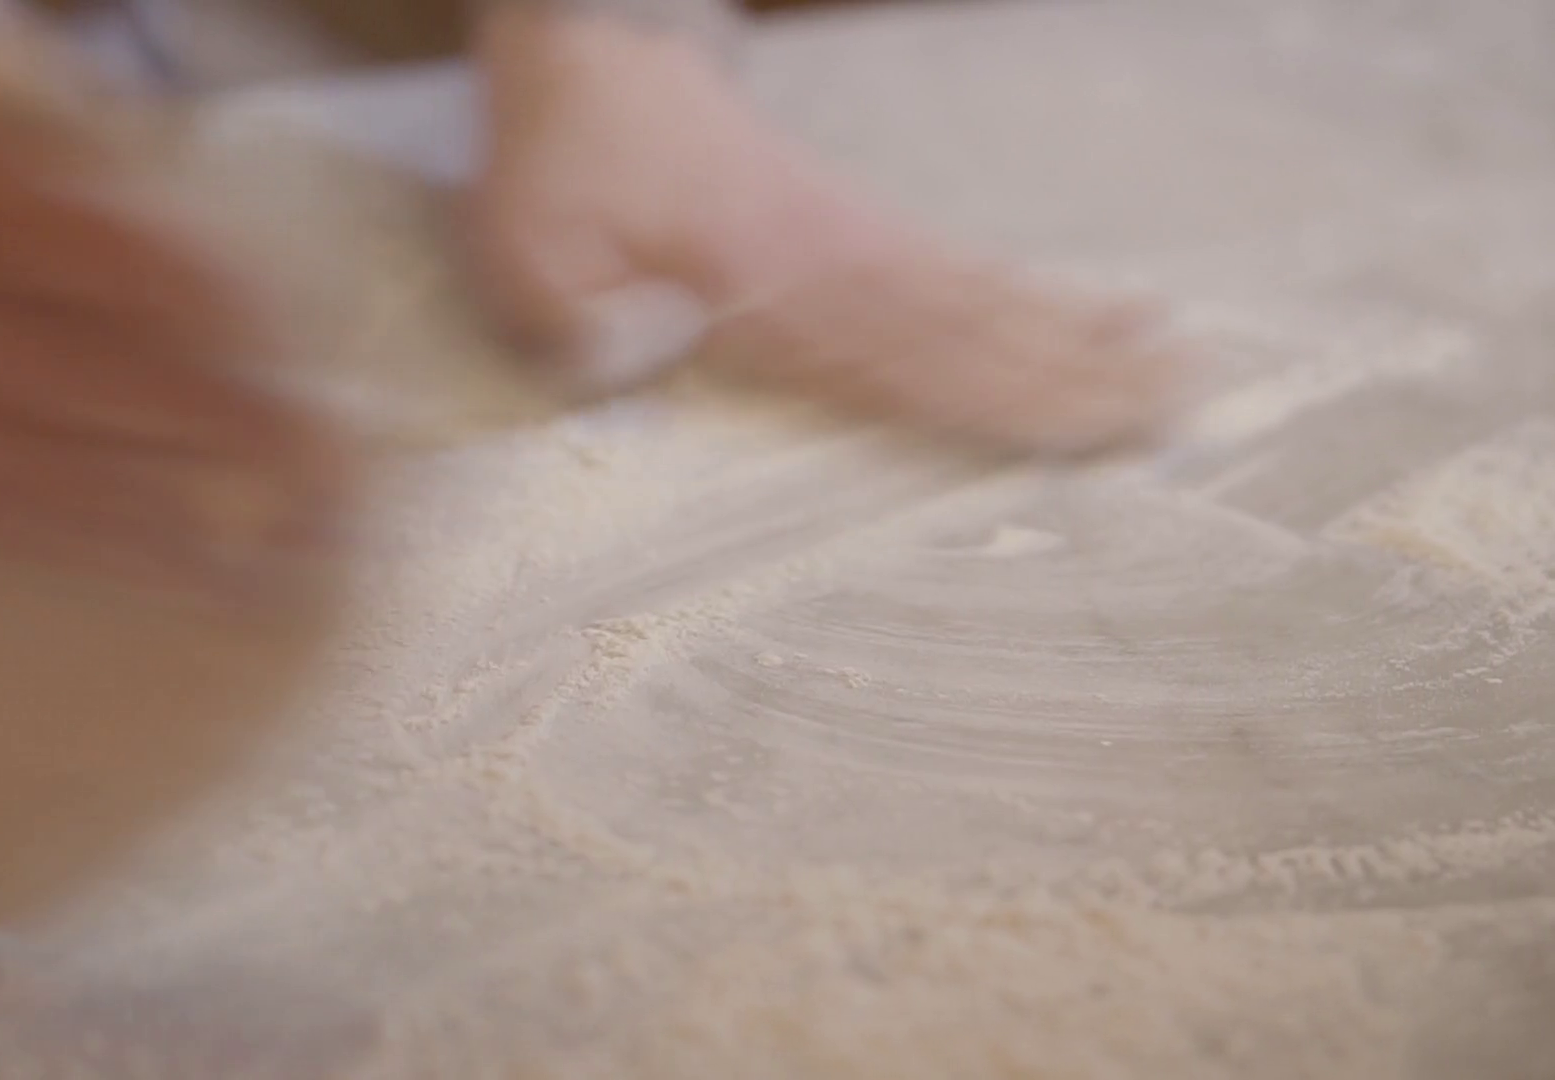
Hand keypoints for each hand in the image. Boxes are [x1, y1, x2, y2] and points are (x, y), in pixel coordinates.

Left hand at [467, 8, 1188, 454]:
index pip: (904, 356)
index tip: (1096, 429)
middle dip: (1080, 376)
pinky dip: (1027, 300)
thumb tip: (661, 360)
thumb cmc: (561, 157)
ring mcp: (854, 237)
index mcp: (766, 279)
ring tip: (1173, 364)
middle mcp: (832, 262)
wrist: (593, 46)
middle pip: (975, 332)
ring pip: (983, 300)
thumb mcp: (526, 246)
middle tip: (1185, 406)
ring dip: (1078, 337)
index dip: (1004, 400)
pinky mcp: (852, 224)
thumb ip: (581, 321)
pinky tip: (1085, 314)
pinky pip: (954, 272)